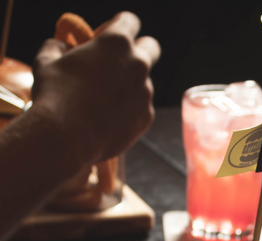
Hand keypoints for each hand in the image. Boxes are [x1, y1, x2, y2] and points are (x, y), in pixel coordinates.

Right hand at [31, 12, 160, 167]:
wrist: (67, 137)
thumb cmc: (55, 95)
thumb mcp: (47, 60)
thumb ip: (60, 47)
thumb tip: (63, 47)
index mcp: (116, 42)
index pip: (130, 21)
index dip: (117, 26)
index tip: (105, 37)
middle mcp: (138, 65)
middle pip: (151, 47)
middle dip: (139, 49)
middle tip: (120, 61)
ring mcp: (146, 93)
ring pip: (143, 82)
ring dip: (129, 85)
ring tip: (103, 100)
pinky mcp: (146, 117)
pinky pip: (141, 107)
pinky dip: (129, 108)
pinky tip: (109, 117)